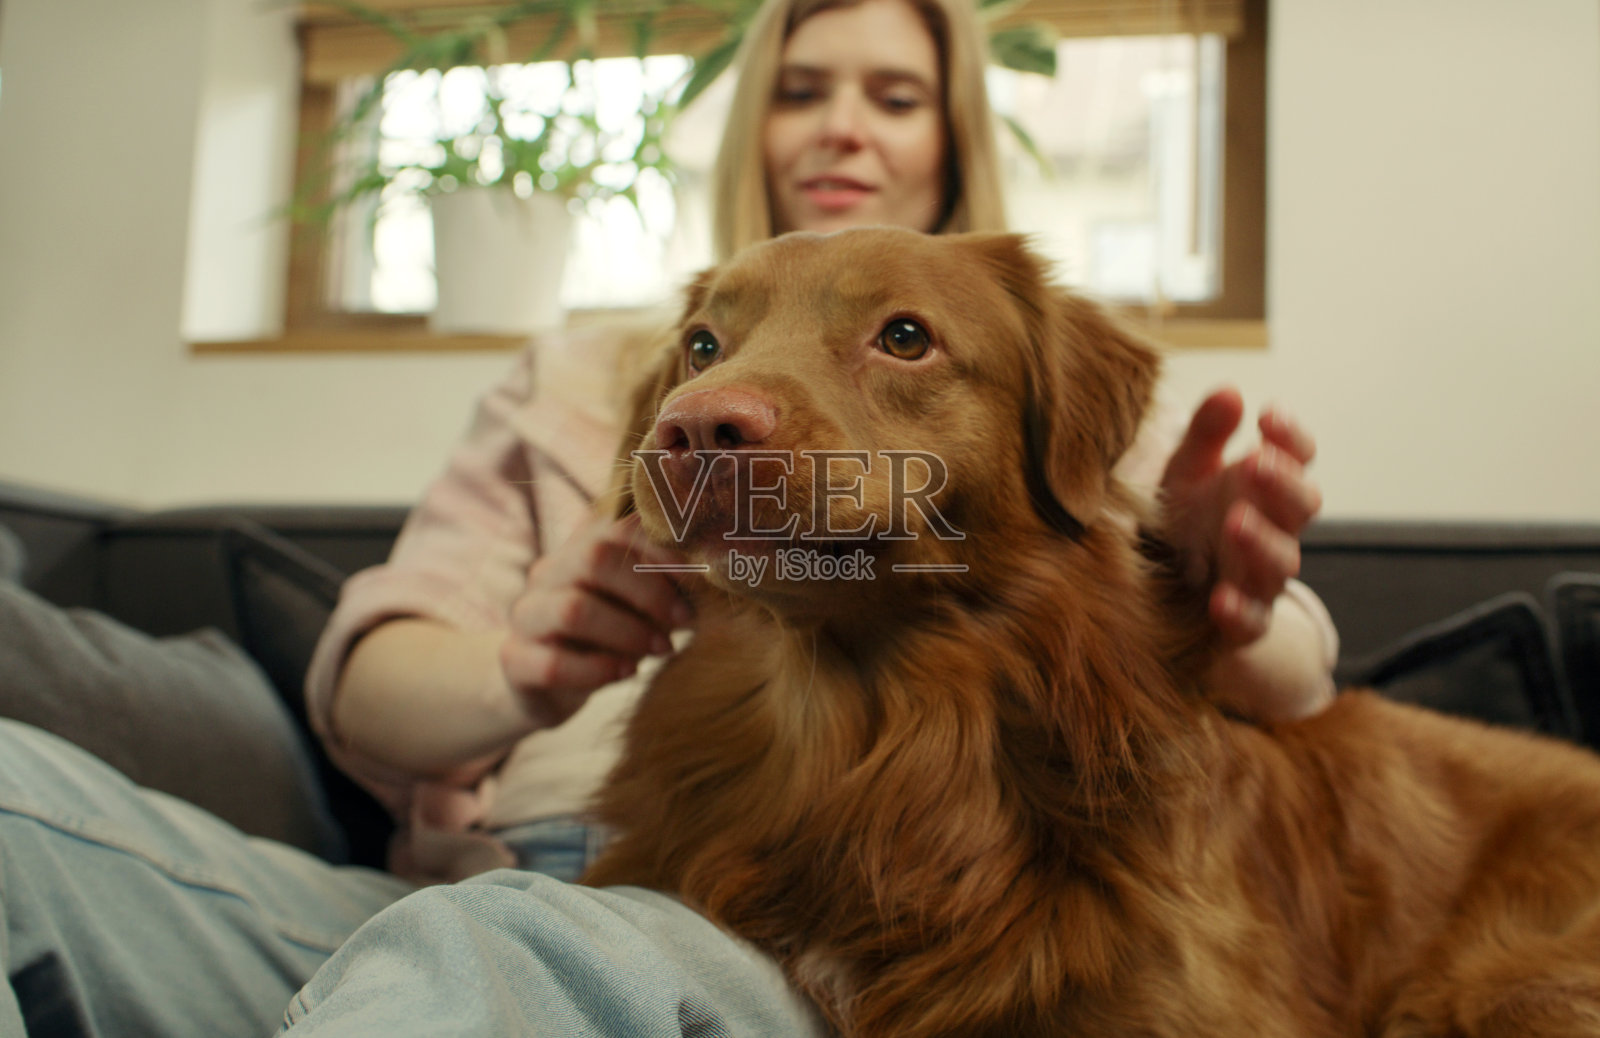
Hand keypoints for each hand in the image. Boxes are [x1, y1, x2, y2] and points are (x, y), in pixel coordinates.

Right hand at [500, 513, 692, 727]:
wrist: (541, 685)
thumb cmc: (606, 637)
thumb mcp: (637, 606)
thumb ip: (665, 588)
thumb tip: (718, 581)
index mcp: (579, 549)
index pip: (618, 526)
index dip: (664, 549)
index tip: (702, 582)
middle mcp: (547, 573)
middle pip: (594, 559)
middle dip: (649, 592)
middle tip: (684, 623)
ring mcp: (526, 615)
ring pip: (573, 610)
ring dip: (628, 632)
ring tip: (660, 651)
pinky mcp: (514, 660)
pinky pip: (552, 663)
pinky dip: (597, 670)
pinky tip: (625, 673)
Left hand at [1160, 387, 1321, 646]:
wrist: (1161, 587)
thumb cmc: (1184, 518)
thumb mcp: (1186, 470)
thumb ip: (1204, 434)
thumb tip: (1229, 391)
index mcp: (1265, 488)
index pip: (1297, 458)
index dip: (1291, 437)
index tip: (1268, 415)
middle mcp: (1274, 530)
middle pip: (1302, 507)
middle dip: (1283, 484)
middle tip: (1257, 463)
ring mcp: (1260, 577)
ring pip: (1280, 563)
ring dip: (1262, 542)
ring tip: (1235, 520)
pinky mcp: (1241, 621)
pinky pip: (1250, 621)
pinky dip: (1240, 612)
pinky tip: (1221, 600)